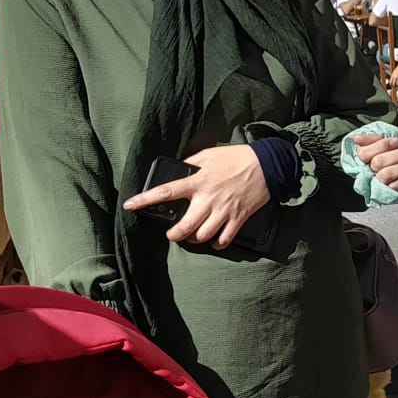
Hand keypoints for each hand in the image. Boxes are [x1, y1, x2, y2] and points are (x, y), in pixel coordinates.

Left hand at [122, 144, 270, 248]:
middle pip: (184, 227)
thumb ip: (192, 163)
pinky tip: (214, 240)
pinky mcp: (238, 218)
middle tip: (172, 233)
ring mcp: (224, 211)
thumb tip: (180, 169)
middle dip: (174, 235)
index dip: (145, 200)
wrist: (267, 165)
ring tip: (193, 235)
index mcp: (198, 181)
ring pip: (202, 236)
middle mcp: (208, 199)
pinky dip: (217, 243)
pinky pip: (224, 239)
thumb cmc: (237, 157)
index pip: (166, 192)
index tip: (130, 205)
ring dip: (194, 239)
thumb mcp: (210, 154)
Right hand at [354, 132, 397, 190]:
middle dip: (396, 155)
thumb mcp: (377, 144)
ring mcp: (379, 182)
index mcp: (363, 159)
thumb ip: (369, 139)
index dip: (382, 145)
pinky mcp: (389, 191)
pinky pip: (396, 186)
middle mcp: (369, 171)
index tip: (395, 141)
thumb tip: (357, 138)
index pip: (365, 153)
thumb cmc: (384, 156)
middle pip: (378, 162)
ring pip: (386, 174)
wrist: (392, 172)